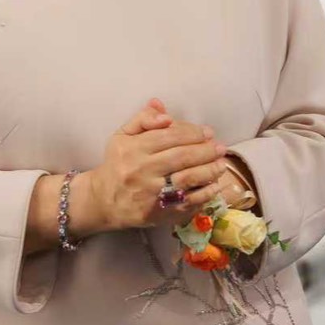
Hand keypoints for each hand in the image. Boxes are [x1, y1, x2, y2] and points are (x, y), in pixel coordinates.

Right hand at [88, 98, 227, 231]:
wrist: (104, 200)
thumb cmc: (118, 163)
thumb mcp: (123, 135)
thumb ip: (143, 119)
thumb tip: (164, 111)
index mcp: (133, 149)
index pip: (169, 137)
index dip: (192, 133)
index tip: (207, 132)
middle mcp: (141, 171)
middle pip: (181, 157)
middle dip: (205, 151)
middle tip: (219, 147)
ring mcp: (150, 195)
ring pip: (187, 179)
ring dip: (209, 171)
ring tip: (221, 164)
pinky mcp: (158, 213)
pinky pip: (187, 203)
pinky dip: (205, 194)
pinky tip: (214, 186)